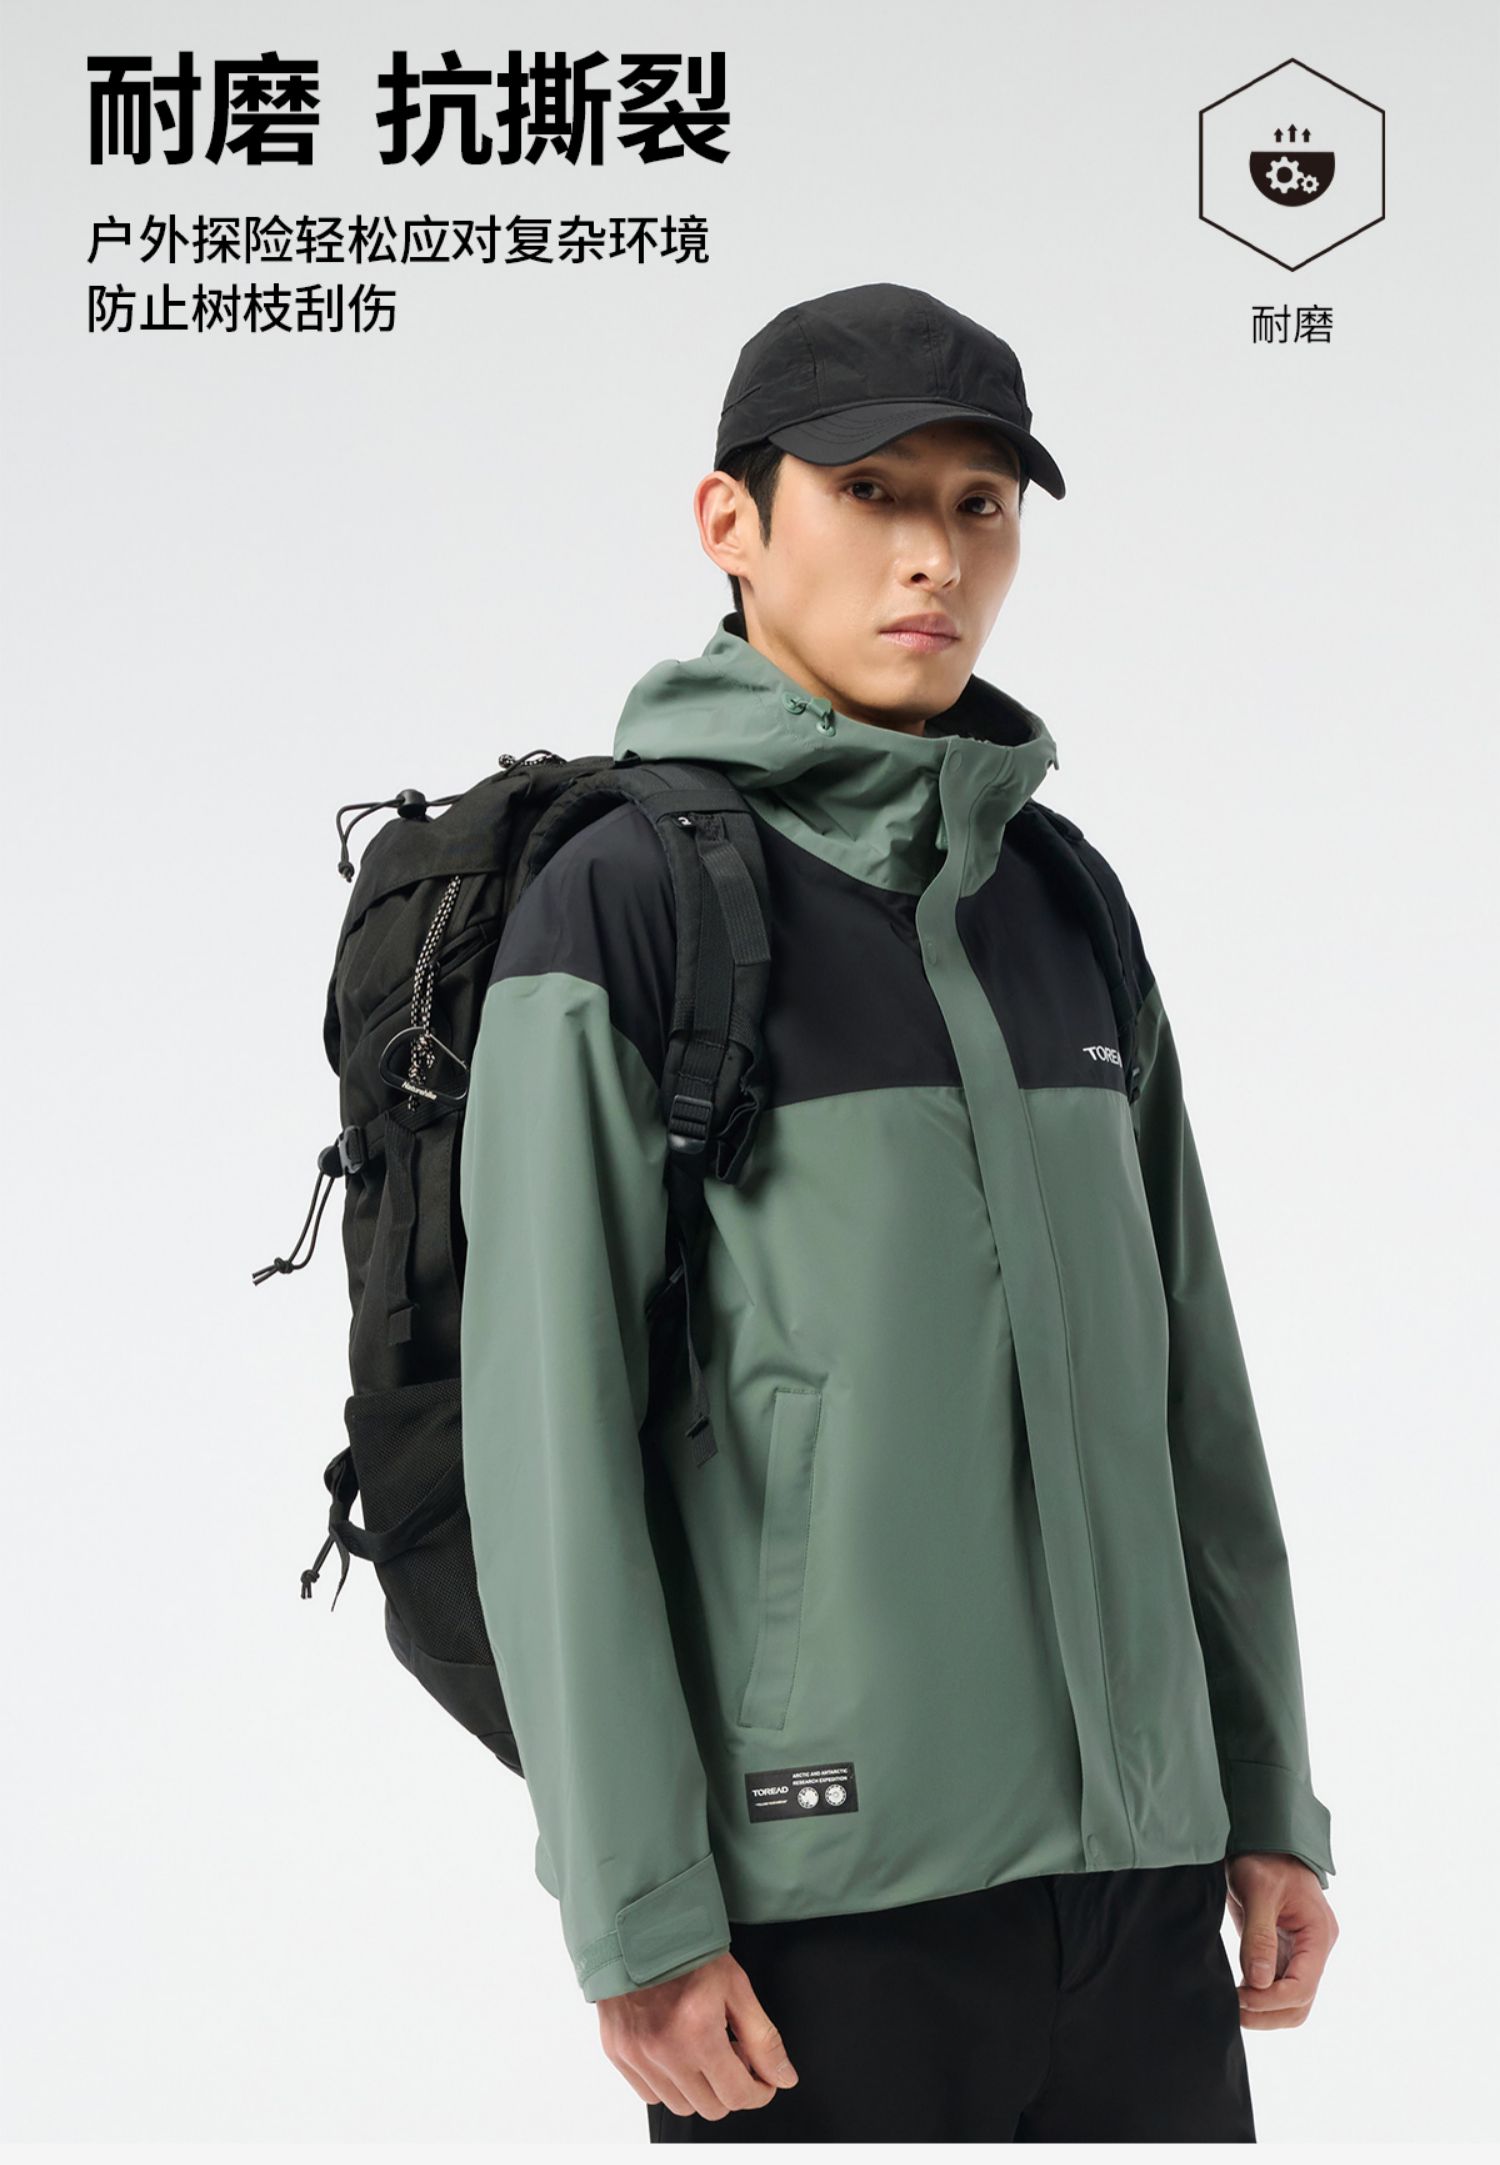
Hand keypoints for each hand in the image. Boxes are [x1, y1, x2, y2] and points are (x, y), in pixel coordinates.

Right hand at [596, 1949, 799, 2118]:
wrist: (637, 1928)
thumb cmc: (686, 1950)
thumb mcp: (736, 1986)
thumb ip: (763, 2038)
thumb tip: (783, 2077)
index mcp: (698, 2033)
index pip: (738, 2095)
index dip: (760, 2091)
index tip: (763, 2079)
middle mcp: (664, 2051)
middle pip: (712, 2108)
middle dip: (731, 2088)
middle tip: (734, 2055)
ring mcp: (637, 2056)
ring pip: (681, 2105)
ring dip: (700, 2089)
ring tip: (704, 2051)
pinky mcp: (617, 2054)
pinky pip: (650, 2094)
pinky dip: (668, 2083)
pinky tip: (677, 2052)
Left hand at [1224, 1851, 1338, 2029]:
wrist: (1262, 1838)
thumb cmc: (1264, 1857)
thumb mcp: (1259, 1891)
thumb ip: (1260, 1937)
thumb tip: (1259, 1982)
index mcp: (1318, 1934)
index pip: (1302, 1986)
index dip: (1271, 2000)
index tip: (1240, 1999)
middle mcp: (1315, 1949)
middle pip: (1300, 2002)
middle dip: (1269, 2013)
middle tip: (1234, 2010)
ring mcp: (1301, 1952)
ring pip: (1292, 2002)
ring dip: (1265, 2011)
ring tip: (1234, 2006)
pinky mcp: (1284, 1951)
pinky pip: (1279, 1986)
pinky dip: (1261, 1997)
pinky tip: (1238, 1994)